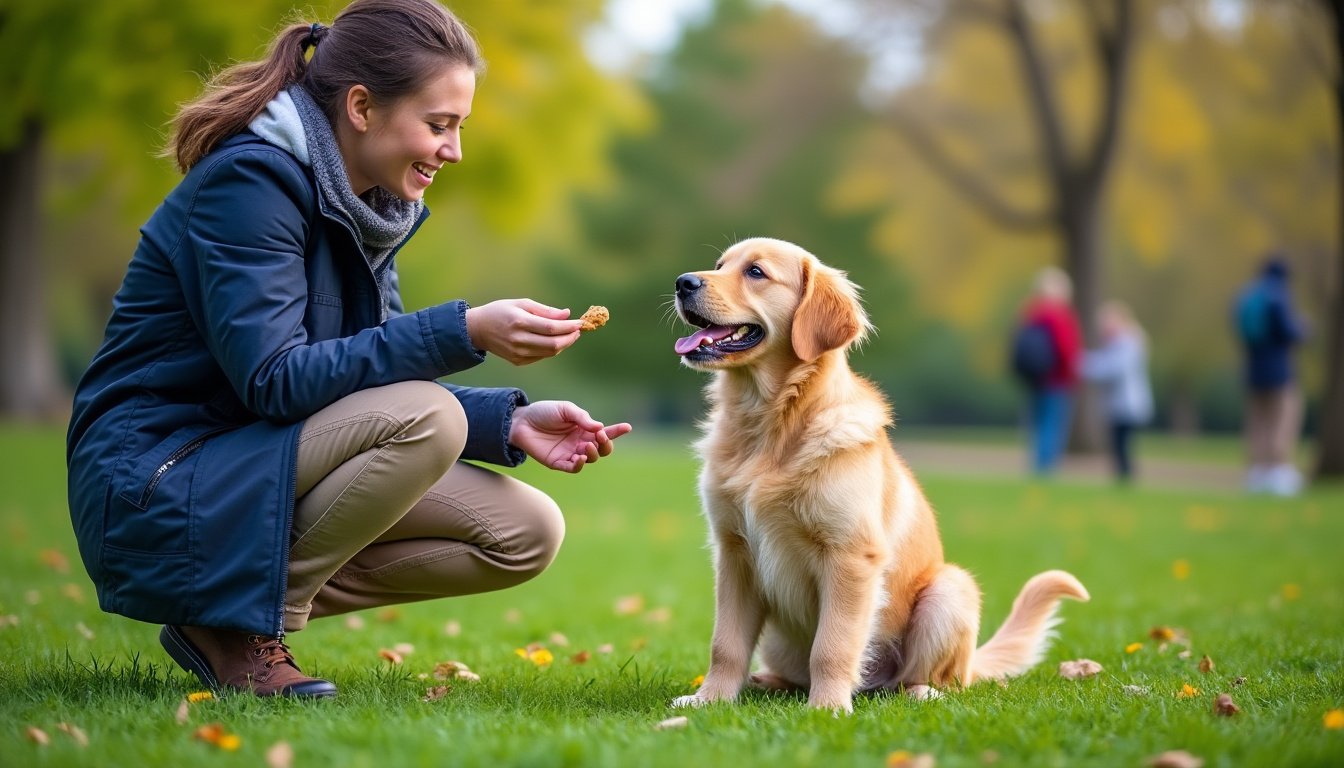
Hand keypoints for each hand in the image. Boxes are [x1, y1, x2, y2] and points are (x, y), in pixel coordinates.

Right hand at [465, 299, 583, 365]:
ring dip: (564, 345)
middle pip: (553, 344)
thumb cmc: (500, 311)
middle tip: (578, 330)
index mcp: (520, 322)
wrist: (477, 329)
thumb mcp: (521, 303)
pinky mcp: (517, 361)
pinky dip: (552, 350)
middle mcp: (519, 339)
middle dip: (570, 338)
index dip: (569, 327)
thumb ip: (545, 310)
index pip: (551, 328)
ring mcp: (518, 353)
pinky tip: (555, 341)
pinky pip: (541, 357)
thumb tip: (566, 314)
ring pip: (549, 353)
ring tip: (570, 335)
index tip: (580, 322)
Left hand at [509, 401, 632, 472]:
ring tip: (586, 446)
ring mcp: (570, 453)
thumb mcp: (565, 409)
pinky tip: (580, 457)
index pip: (604, 432)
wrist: (521, 422)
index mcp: (584, 429)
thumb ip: (582, 418)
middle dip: (605, 445)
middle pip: (601, 449)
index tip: (627, 427)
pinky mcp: (558, 462)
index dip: (616, 431)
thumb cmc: (544, 412)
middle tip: (599, 437)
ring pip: (590, 459)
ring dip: (593, 454)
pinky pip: (573, 468)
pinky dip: (579, 465)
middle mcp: (580, 442)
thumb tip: (600, 427)